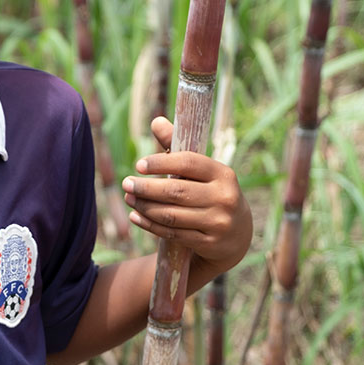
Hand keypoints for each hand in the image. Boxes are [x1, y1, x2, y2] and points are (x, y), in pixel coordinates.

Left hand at [122, 116, 251, 274]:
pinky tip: (135, 217)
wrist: (238, 233)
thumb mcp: (202, 170)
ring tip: (128, 199)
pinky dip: (150, 225)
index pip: (188, 163)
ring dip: (145, 207)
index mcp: (223, 174)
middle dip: (146, 187)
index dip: (161, 162)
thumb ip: (177, 146)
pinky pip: (173, 233)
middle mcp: (224, 198)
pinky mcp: (209, 243)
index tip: (138, 165)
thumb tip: (156, 121)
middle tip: (126, 183)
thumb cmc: (211, 191)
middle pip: (176, 191)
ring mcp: (219, 223)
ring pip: (172, 214)